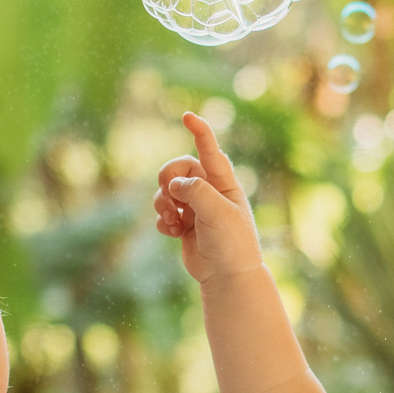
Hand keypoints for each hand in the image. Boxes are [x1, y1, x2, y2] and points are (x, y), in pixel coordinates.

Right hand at [152, 112, 265, 284]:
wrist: (227, 276)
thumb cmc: (232, 243)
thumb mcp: (218, 213)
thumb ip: (196, 192)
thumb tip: (173, 186)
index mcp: (223, 183)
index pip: (210, 151)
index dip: (200, 132)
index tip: (187, 116)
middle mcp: (208, 190)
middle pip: (176, 169)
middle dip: (167, 180)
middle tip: (172, 199)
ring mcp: (194, 207)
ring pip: (164, 191)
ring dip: (162, 204)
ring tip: (173, 221)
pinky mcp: (183, 223)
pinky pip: (162, 212)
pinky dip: (163, 222)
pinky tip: (174, 233)